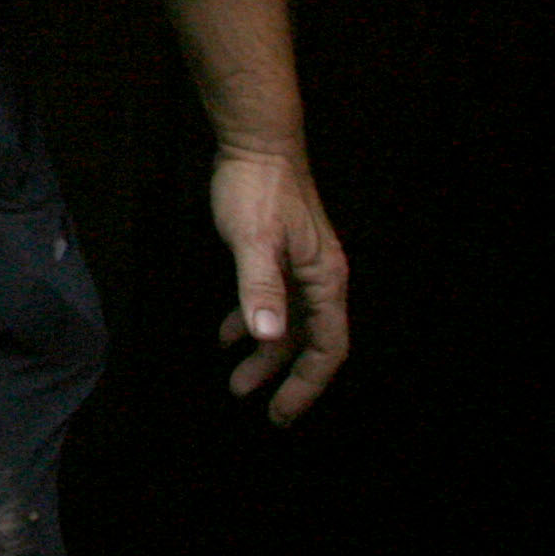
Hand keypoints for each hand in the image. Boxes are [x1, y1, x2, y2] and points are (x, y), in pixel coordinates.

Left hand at [210, 146, 348, 423]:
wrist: (254, 142)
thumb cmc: (257, 189)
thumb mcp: (253, 241)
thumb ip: (259, 289)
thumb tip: (268, 337)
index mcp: (325, 280)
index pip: (328, 347)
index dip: (307, 384)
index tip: (282, 413)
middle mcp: (320, 278)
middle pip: (309, 343)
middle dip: (285, 378)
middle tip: (260, 408)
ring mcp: (300, 267)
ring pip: (288, 324)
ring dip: (264, 353)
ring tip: (236, 381)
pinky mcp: (280, 255)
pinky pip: (272, 301)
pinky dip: (251, 320)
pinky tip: (226, 335)